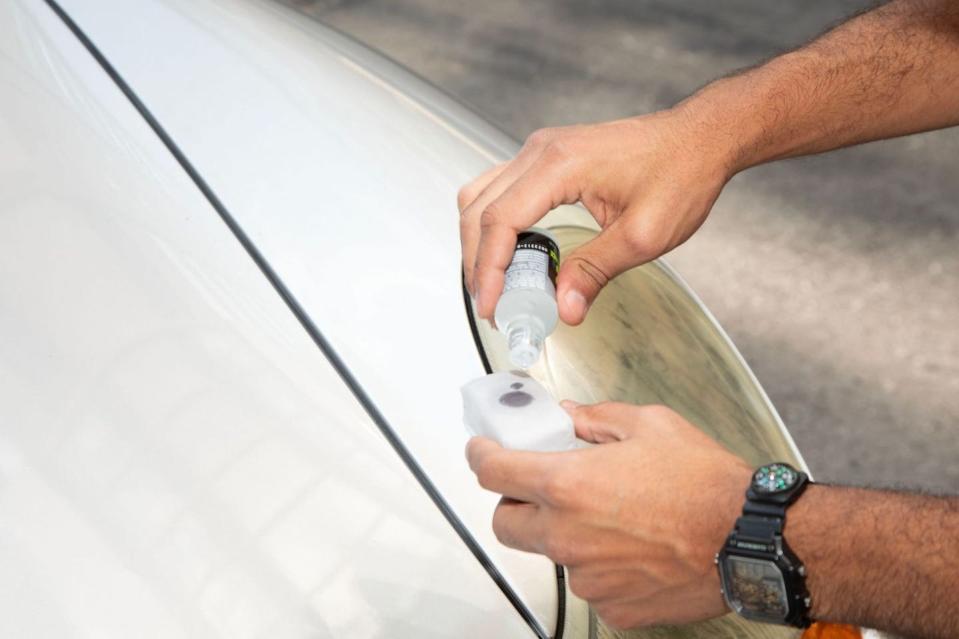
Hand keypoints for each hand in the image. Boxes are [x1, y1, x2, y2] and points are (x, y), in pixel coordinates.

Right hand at [457, 109, 734, 324]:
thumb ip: (596, 271)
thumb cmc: (680, 173)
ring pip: (481, 197)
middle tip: (493, 305)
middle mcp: (540, 150)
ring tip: (496, 284)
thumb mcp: (643, 235)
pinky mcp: (546, 157)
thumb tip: (564, 308)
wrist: (701, 139)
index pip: (500, 221)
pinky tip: (511, 254)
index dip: (488, 270)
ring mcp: (540, 150)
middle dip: (478, 262)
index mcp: (559, 164)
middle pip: (479, 209)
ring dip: (480, 242)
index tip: (492, 306)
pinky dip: (494, 225)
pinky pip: (499, 189)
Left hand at [466, 401, 751, 629]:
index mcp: (568, 485)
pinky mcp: (612, 607)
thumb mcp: (651, 426)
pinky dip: (600, 566)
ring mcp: (587, 577)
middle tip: (542, 489)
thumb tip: (571, 416)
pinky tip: (633, 548)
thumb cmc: (707, 485)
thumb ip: (598, 419)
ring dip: (565, 535)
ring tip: (612, 519)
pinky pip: (589, 583)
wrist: (751, 541)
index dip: (481, 456)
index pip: (493, 472)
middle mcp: (568, 536)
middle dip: (516, 504)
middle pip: (506, 524)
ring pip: (552, 554)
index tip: (483, 451)